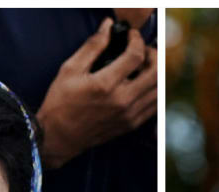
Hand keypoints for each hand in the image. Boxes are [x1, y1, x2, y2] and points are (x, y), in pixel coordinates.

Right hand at [36, 17, 156, 168]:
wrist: (60, 137)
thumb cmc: (61, 103)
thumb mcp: (70, 69)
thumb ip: (92, 46)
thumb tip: (108, 28)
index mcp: (106, 85)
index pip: (136, 56)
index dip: (137, 40)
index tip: (131, 35)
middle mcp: (122, 101)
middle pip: (156, 73)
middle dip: (152, 54)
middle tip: (142, 49)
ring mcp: (130, 115)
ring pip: (159, 90)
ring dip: (156, 73)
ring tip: (143, 66)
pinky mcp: (131, 125)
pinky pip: (155, 106)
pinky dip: (154, 91)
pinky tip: (142, 84)